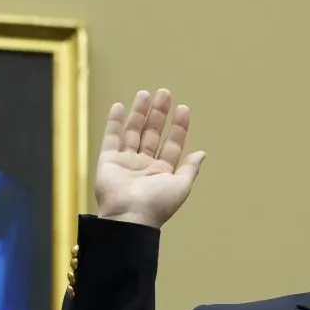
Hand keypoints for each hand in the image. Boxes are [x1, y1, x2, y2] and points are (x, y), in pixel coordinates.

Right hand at [95, 89, 205, 228]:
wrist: (129, 216)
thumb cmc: (157, 204)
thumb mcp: (181, 186)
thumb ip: (190, 168)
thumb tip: (202, 153)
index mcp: (162, 173)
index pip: (172, 145)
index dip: (178, 127)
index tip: (183, 109)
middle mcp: (143, 166)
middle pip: (152, 134)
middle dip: (159, 114)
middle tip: (165, 93)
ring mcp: (125, 163)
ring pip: (133, 132)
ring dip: (139, 113)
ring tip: (145, 93)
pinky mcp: (108, 161)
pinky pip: (111, 138)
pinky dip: (114, 122)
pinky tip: (119, 106)